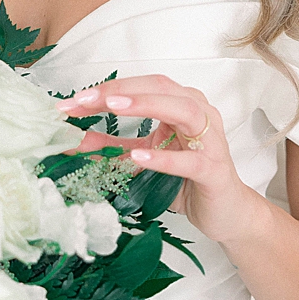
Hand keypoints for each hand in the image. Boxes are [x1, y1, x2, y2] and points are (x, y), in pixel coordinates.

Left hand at [56, 75, 266, 247]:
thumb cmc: (188, 181)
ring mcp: (211, 140)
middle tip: (85, 98)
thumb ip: (113, 147)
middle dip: (121, 90)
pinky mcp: (214, 170)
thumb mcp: (142, 160)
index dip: (108, 89)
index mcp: (180, 106)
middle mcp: (198, 114)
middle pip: (161, 88)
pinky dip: (165, 158)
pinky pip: (191, 160)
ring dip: (147, 105)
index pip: (142, 87)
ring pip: (183, 111)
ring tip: (114, 108)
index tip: (72, 102)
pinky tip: (140, 157)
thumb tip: (73, 141)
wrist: (226, 212)